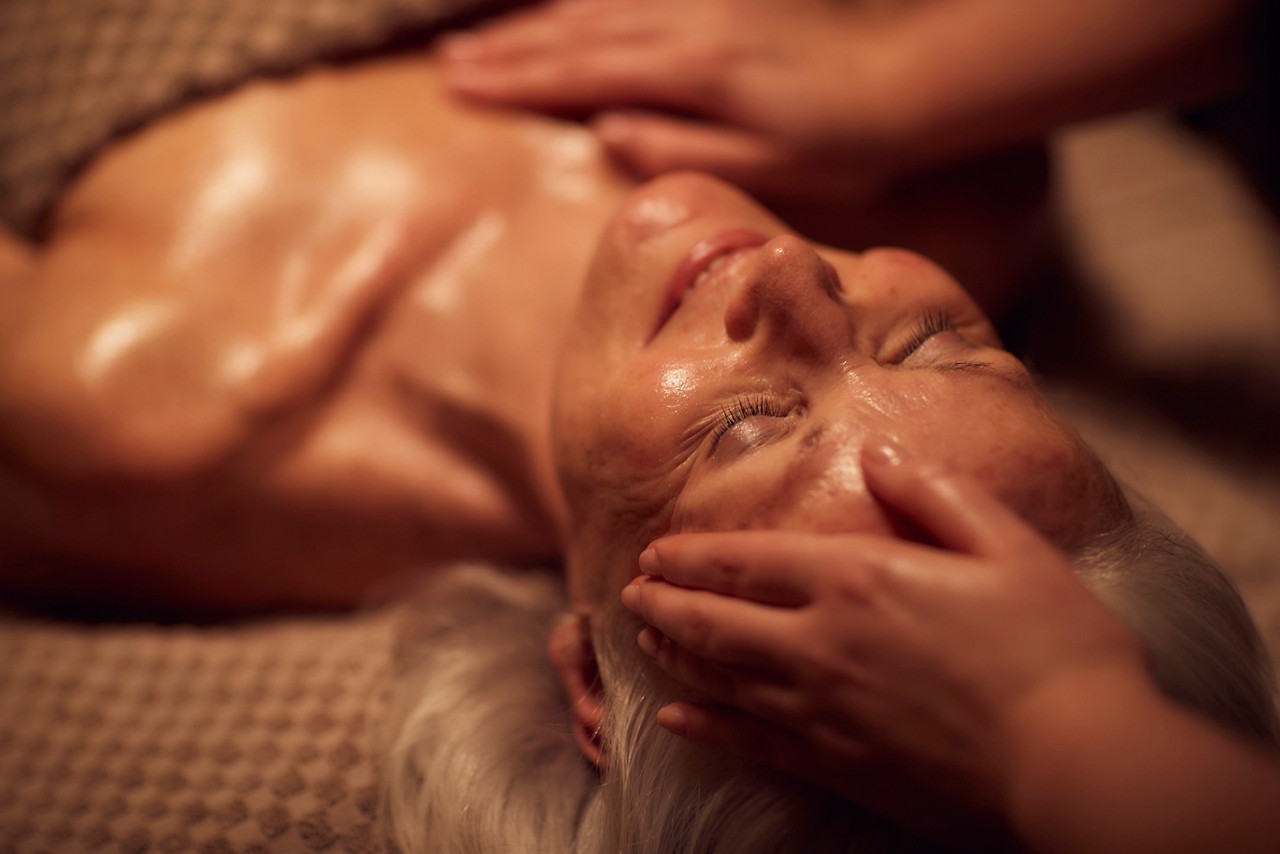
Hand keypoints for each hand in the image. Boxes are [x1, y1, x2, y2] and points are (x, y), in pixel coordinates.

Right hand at [440, 0, 909, 202]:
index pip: (581, 72)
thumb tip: (605, 131)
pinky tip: (563, 9)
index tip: (456, 88)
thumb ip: (681, 148)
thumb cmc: (845, 138)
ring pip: (599, 5)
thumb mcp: (768, 164)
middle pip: (577, 31)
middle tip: (445, 66)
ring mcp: (705, 2)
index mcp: (693, 69)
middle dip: (506, 49)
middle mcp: (689, 21)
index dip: (514, 80)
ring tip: (480, 37)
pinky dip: (587, 3)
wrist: (914, 77)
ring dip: (534, 22)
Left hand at [619, 443, 1149, 833]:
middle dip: (663, 604)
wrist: (1076, 759)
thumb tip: (876, 453)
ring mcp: (820, 710)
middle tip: (629, 595)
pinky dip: (704, 727)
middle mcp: (819, 643)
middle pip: (714, 621)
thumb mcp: (1006, 544)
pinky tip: (676, 721)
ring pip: (719, 679)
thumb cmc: (1054, 646)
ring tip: (642, 642)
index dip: (691, 556)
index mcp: (856, 579)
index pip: (745, 561)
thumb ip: (933, 494)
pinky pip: (747, 743)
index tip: (654, 552)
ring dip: (673, 657)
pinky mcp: (835, 765)